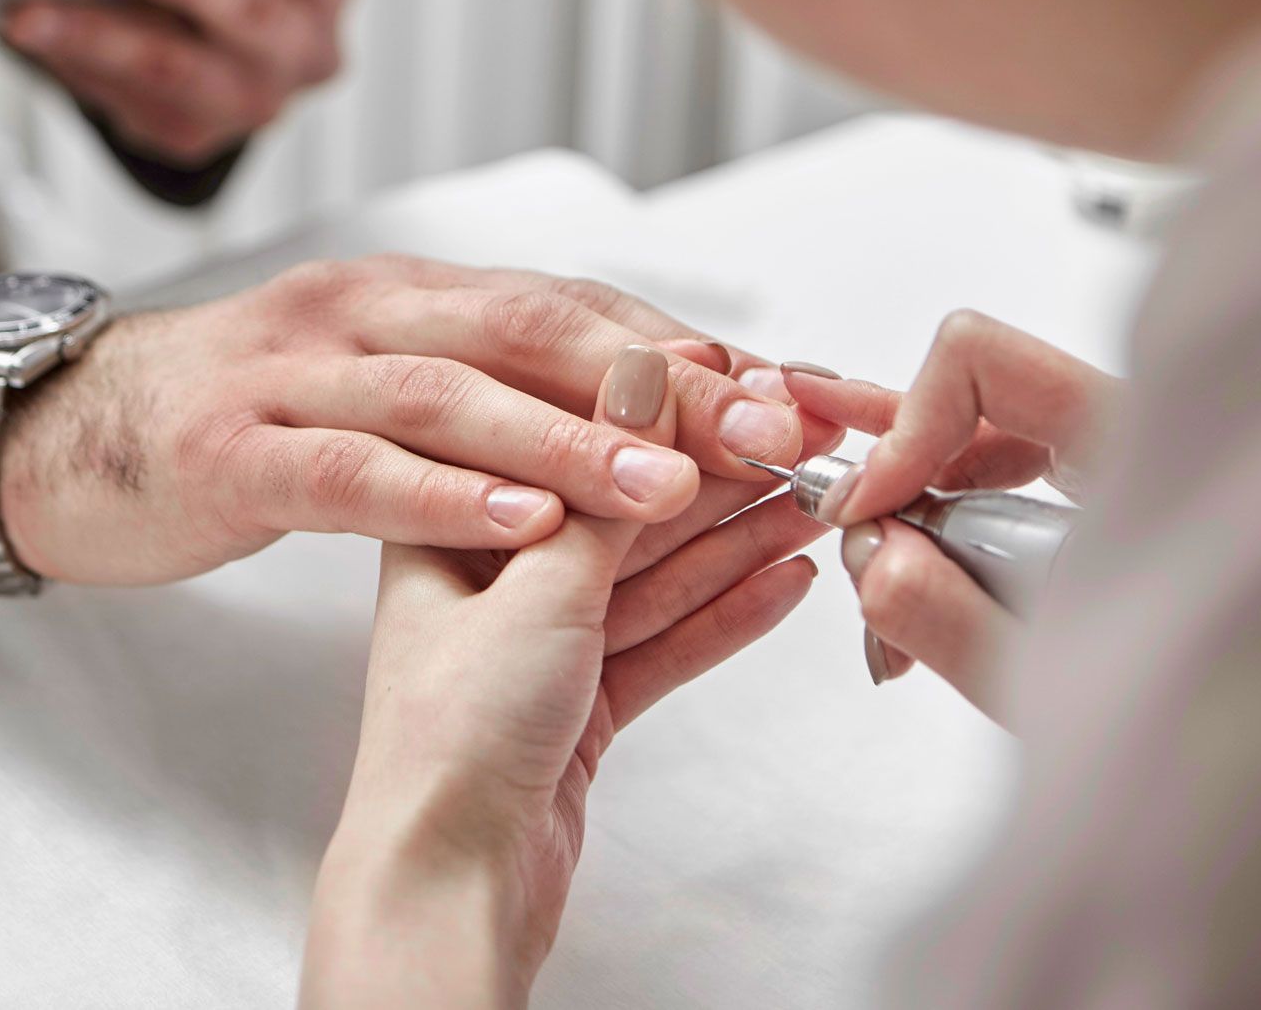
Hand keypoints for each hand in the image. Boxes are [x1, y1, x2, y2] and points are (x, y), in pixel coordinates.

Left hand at [0, 0, 348, 165]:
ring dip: (100, 36)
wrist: (228, 45)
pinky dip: (71, 59)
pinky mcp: (190, 134)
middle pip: (253, 14)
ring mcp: (252, 99)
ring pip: (176, 70)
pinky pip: (126, 98)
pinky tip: (24, 30)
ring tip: (32, 13)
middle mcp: (303, 46)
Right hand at [0, 257, 813, 585]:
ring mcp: (297, 374)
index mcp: (427, 297)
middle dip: (669, 380)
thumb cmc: (255, 413)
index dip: (706, 355)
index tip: (813, 397)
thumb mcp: (394, 386)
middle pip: (546, 335)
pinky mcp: (232, 449)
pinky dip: (439, 495)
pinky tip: (520, 524)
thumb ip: (512, 390)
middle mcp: (374, 312)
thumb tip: (661, 413)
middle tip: (782, 426)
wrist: (69, 427)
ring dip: (571, 436)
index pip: (593, 316)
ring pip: (455, 394)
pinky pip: (350, 469)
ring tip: (671, 480)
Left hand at [303, 347, 830, 1009]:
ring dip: (736, 543)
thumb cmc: (451, 739)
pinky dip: (724, 615)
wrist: (446, 884)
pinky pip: (664, 640)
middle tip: (803, 446)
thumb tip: (644, 375)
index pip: (573, 446)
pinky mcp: (578, 705)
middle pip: (624, 511)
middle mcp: (492, 578)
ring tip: (815, 505)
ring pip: (654, 576)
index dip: (664, 416)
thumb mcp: (540, 582)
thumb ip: (606, 483)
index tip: (742, 390)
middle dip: (717, 480)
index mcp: (452, 524)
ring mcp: (538, 644)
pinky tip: (786, 583)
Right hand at [782, 311, 1120, 722]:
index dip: (905, 425)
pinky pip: (1011, 489)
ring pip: (985, 448)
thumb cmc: (1220, 731)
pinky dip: (955, 536)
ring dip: (918, 514)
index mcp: (1142, 445)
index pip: (984, 362)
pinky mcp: (1116, 507)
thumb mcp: (1064, 690)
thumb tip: (872, 557)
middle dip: (893, 469)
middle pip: (974, 400)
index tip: (864, 509)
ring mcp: (1129, 468)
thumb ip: (955, 622)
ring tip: (877, 593)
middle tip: (830, 514)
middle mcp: (1134, 435)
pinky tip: (916, 595)